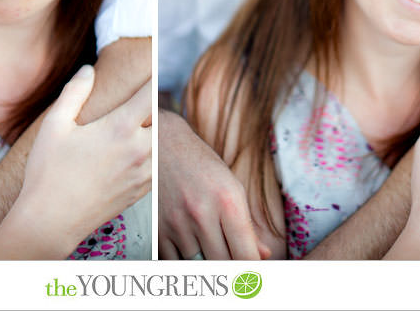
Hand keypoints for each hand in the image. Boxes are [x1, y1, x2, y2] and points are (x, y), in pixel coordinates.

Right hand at [15, 66, 151, 247]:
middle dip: (153, 105)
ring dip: (155, 131)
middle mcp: (140, 149)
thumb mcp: (55, 124)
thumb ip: (74, 92)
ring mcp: (144, 172)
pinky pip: (158, 165)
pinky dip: (153, 154)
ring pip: (163, 143)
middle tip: (141, 99)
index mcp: (121, 128)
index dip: (151, 76)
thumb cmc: (48, 171)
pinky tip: (135, 152)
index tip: (149, 68)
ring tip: (138, 126)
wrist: (50, 221)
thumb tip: (88, 69)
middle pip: (163, 116)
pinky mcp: (142, 190)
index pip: (151, 92)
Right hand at [158, 110, 268, 259]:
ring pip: (198, 266)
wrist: (161, 143)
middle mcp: (202, 213)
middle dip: (231, 270)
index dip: (252, 272)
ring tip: (211, 255)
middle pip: (223, 265)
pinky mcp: (157, 228)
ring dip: (207, 265)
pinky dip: (184, 263)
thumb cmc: (202, 165)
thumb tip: (263, 255)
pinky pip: (174, 262)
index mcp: (228, 201)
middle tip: (234, 268)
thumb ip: (247, 225)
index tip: (253, 276)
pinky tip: (191, 253)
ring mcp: (177, 222)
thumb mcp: (231, 187)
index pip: (246, 255)